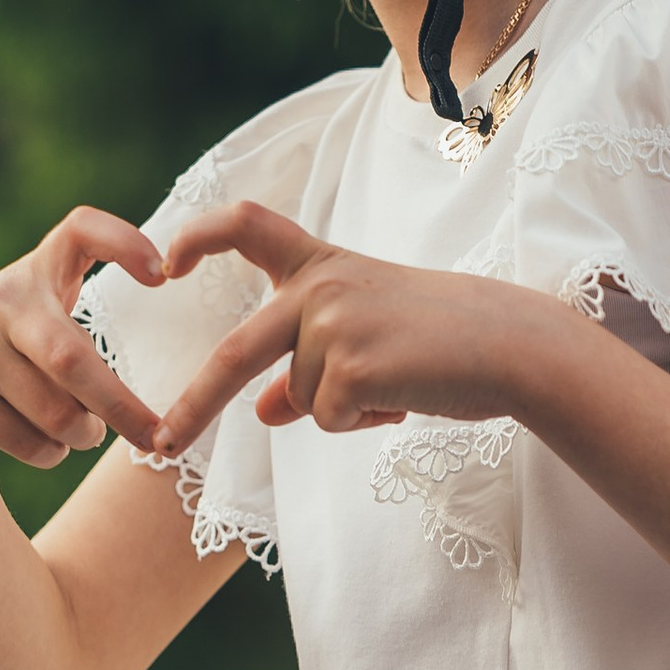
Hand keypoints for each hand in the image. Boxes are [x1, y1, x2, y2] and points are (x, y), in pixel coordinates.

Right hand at [0, 207, 173, 470]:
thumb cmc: (5, 340)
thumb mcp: (35, 309)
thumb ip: (81, 328)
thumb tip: (138, 396)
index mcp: (34, 272)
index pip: (80, 230)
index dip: (122, 243)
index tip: (160, 275)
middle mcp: (1, 302)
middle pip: (73, 361)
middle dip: (122, 408)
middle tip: (154, 436)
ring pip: (56, 413)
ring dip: (84, 436)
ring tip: (84, 433)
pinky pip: (29, 443)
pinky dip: (52, 454)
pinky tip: (50, 445)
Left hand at [150, 200, 559, 454]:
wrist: (511, 346)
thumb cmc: (446, 341)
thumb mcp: (370, 340)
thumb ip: (311, 367)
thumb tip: (262, 412)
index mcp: (321, 263)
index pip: (246, 224)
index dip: (198, 236)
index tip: (164, 264)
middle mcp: (317, 286)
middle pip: (233, 351)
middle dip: (193, 405)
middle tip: (158, 445)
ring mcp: (332, 323)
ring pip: (299, 398)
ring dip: (343, 410)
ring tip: (399, 383)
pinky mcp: (350, 366)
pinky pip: (327, 419)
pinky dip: (361, 424)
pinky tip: (403, 398)